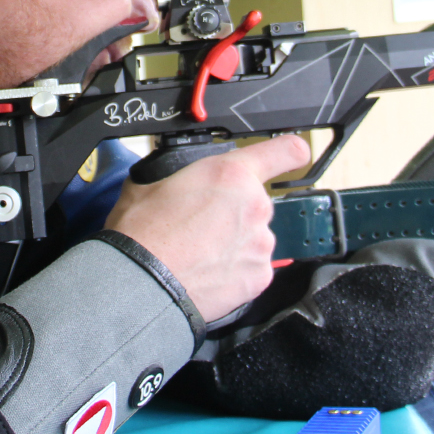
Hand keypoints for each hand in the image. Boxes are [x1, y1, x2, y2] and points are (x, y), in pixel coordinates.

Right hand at [104, 134, 309, 320]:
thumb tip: (174, 179)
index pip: (284, 151)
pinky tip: (208, 271)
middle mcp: (254, 205)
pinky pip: (253, 267)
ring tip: (200, 253)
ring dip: (235, 243)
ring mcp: (260, 243)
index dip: (289, 152)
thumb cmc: (142, 234)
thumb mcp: (150, 182)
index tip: (292, 155)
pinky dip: (236, 270)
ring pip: (255, 237)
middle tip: (203, 225)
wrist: (141, 282)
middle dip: (236, 212)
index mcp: (230, 174)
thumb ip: (179, 175)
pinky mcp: (260, 276)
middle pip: (257, 202)